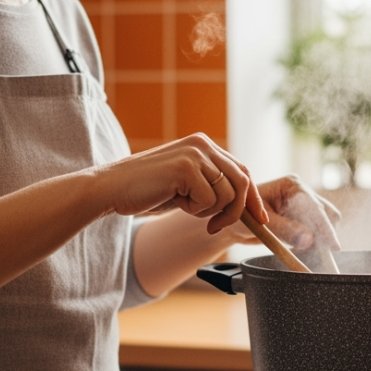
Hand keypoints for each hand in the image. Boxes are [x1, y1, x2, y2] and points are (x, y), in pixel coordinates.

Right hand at [91, 134, 267, 233]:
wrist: (112, 188)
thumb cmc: (147, 190)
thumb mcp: (186, 183)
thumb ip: (211, 184)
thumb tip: (243, 205)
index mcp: (204, 145)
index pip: (242, 170)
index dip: (253, 197)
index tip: (258, 219)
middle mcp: (203, 144)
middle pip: (242, 182)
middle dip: (235, 211)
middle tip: (214, 226)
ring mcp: (195, 154)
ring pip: (227, 195)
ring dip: (208, 210)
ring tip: (183, 204)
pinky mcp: (186, 168)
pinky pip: (208, 201)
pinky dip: (194, 210)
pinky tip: (174, 200)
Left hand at [225, 175, 341, 250]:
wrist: (234, 223)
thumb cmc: (242, 217)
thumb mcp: (262, 224)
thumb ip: (286, 230)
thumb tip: (309, 240)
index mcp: (292, 186)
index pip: (315, 207)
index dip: (325, 228)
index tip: (333, 246)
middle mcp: (301, 192)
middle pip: (326, 212)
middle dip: (326, 233)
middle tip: (322, 255)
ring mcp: (303, 204)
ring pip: (325, 222)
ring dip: (320, 239)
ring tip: (307, 254)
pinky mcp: (302, 217)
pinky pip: (316, 230)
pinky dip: (314, 242)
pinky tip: (302, 251)